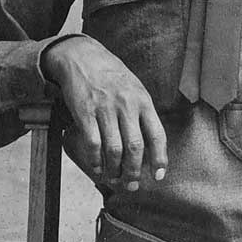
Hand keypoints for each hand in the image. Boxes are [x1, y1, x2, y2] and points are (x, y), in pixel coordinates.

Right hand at [43, 35, 167, 191]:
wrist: (81, 56)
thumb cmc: (111, 75)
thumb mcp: (134, 88)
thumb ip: (143, 112)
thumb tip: (151, 144)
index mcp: (142, 100)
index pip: (157, 134)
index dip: (159, 158)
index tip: (158, 175)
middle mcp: (126, 105)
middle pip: (135, 147)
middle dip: (134, 172)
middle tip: (132, 184)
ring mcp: (105, 109)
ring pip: (114, 149)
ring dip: (115, 170)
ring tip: (114, 178)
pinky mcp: (85, 112)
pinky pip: (92, 143)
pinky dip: (95, 160)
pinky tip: (97, 167)